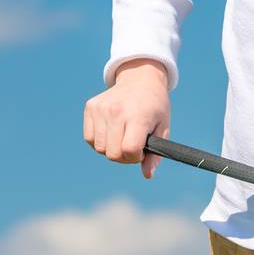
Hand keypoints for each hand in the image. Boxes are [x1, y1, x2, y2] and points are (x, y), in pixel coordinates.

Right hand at [83, 58, 171, 179]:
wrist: (141, 79)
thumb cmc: (155, 107)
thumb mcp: (163, 129)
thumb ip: (156, 154)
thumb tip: (147, 175)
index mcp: (137, 116)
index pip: (129, 150)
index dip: (136, 157)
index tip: (142, 150)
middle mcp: (116, 111)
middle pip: (112, 153)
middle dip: (124, 157)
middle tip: (133, 146)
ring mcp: (101, 108)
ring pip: (99, 148)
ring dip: (111, 150)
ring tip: (122, 138)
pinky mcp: (90, 107)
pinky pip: (90, 138)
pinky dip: (100, 142)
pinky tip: (112, 133)